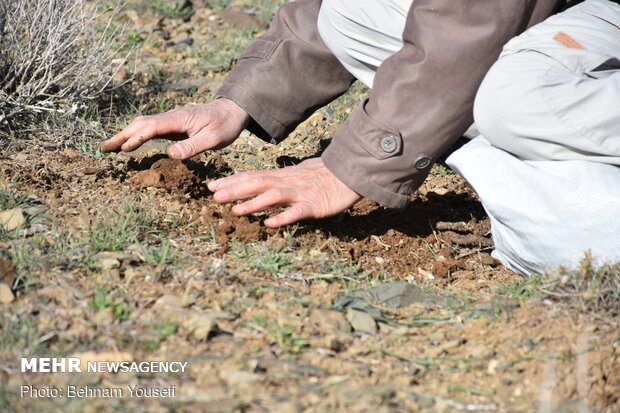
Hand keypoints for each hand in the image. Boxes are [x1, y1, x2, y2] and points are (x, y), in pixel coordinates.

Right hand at [102, 98, 249, 158]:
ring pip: (143, 125)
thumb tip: (171, 155)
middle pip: (141, 124)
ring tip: (111, 147)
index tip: (124, 149)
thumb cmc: (224, 126)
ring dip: (126, 135)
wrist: (232, 112)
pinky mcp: (173, 125)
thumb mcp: (213, 139)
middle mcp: (171, 117)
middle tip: (104, 148)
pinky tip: (131, 144)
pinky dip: (137, 135)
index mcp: (178, 119)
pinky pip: (151, 129)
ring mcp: (171, 120)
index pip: (151, 127)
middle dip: (122, 135)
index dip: (136, 137)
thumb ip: (193, 146)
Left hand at [208, 158, 361, 226]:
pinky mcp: (314, 205)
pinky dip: (283, 217)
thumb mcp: (297, 175)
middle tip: (215, 195)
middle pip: (258, 184)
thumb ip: (279, 181)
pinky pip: (297, 212)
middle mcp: (287, 183)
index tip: (212, 185)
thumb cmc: (323, 176)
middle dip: (235, 189)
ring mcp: (300, 194)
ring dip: (254, 203)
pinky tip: (270, 224)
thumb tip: (260, 184)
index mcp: (282, 176)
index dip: (232, 181)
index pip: (253, 176)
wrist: (350, 174)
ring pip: (274, 196)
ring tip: (235, 210)